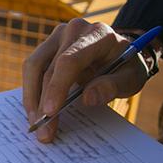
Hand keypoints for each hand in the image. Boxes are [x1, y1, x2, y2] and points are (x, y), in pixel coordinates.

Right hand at [22, 19, 148, 142]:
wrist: (120, 53)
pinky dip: (31, 91)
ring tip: (36, 123)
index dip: (58, 87)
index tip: (51, 113)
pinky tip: (35, 110)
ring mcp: (57, 36)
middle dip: (43, 102)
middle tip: (44, 132)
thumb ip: (112, 86)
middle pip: (49, 67)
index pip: (70, 60)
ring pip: (33, 66)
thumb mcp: (131, 78)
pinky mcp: (47, 47)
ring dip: (31, 97)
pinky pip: (32, 69)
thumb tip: (88, 98)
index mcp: (97, 35)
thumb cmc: (127, 67)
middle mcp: (73, 30)